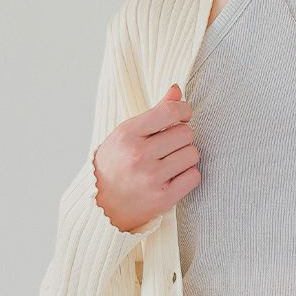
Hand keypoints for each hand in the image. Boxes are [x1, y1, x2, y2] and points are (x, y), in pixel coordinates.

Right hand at [93, 83, 201, 232]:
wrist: (100, 206)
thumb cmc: (116, 164)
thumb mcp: (127, 134)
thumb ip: (155, 112)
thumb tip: (177, 90)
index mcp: (128, 134)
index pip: (170, 111)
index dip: (184, 111)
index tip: (182, 116)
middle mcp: (138, 155)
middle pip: (186, 133)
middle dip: (183, 136)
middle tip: (170, 145)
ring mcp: (151, 178)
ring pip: (192, 154)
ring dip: (186, 156)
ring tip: (171, 161)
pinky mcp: (163, 198)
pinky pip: (194, 176)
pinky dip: (188, 175)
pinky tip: (175, 176)